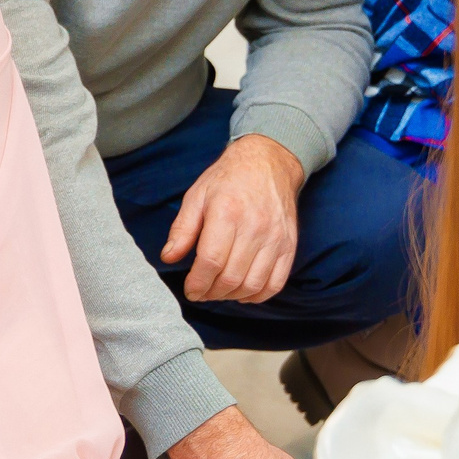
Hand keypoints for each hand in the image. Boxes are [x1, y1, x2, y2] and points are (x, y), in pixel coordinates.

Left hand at [162, 134, 303, 304]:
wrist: (269, 162)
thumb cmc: (229, 179)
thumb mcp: (196, 196)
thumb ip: (182, 229)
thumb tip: (169, 257)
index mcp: (227, 213)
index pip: (211, 261)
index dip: (197, 283)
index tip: (190, 290)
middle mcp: (254, 227)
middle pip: (231, 277)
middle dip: (211, 292)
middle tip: (201, 292)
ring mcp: (275, 238)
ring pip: (253, 284)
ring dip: (232, 296)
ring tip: (219, 291)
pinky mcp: (289, 245)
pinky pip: (276, 282)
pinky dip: (258, 295)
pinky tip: (243, 292)